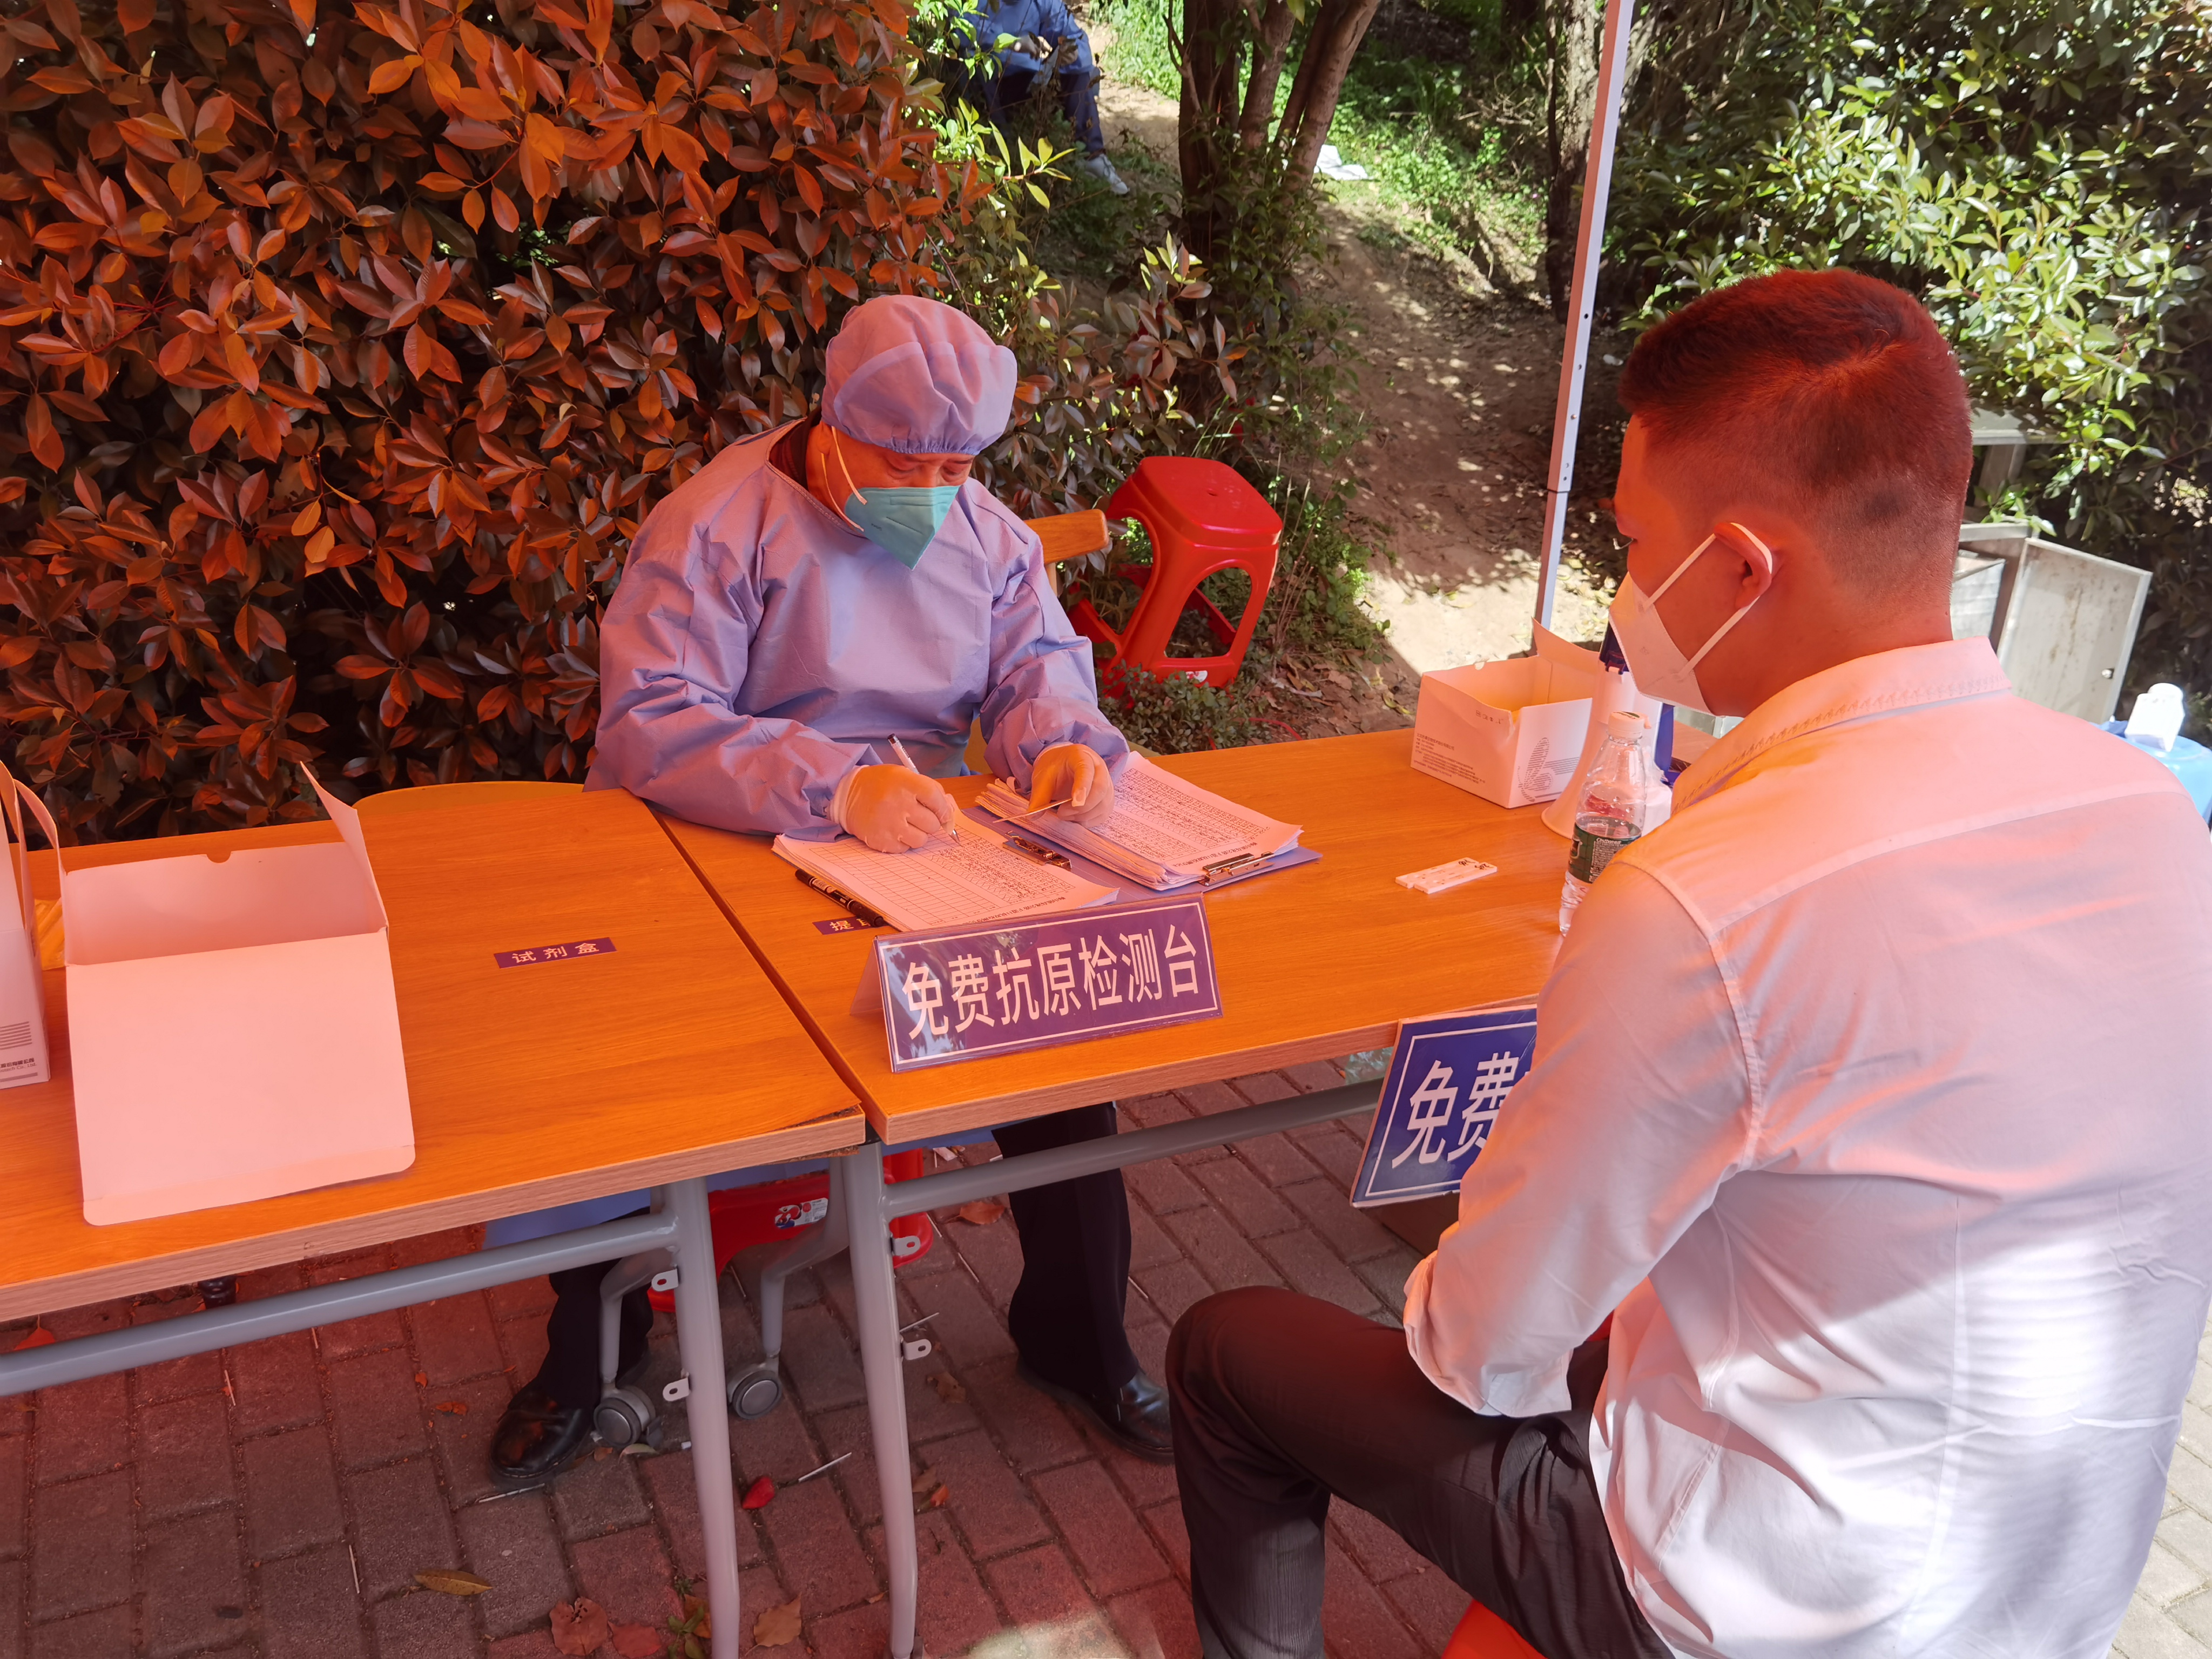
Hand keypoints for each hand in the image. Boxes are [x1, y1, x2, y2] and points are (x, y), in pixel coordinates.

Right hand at [839, 765, 954, 851]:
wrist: (848, 796)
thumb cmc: (883, 786)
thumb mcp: (905, 777)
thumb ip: (931, 790)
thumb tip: (948, 813)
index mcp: (906, 783)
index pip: (936, 799)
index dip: (944, 810)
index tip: (943, 814)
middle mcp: (898, 803)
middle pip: (932, 824)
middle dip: (929, 821)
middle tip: (917, 816)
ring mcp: (889, 824)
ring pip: (921, 840)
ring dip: (918, 834)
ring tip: (906, 824)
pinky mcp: (881, 840)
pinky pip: (905, 848)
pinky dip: (903, 842)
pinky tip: (893, 830)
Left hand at [1030, 744, 1115, 824]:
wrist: (1062, 764)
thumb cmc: (1054, 768)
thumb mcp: (1042, 778)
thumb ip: (1038, 797)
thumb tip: (1032, 816)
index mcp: (1081, 756)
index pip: (1086, 771)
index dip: (1083, 787)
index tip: (1075, 804)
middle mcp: (1099, 767)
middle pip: (1100, 789)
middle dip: (1081, 807)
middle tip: (1062, 813)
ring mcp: (1107, 782)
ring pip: (1104, 803)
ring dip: (1084, 816)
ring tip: (1066, 815)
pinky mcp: (1108, 797)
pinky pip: (1104, 813)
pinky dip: (1090, 820)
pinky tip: (1076, 818)